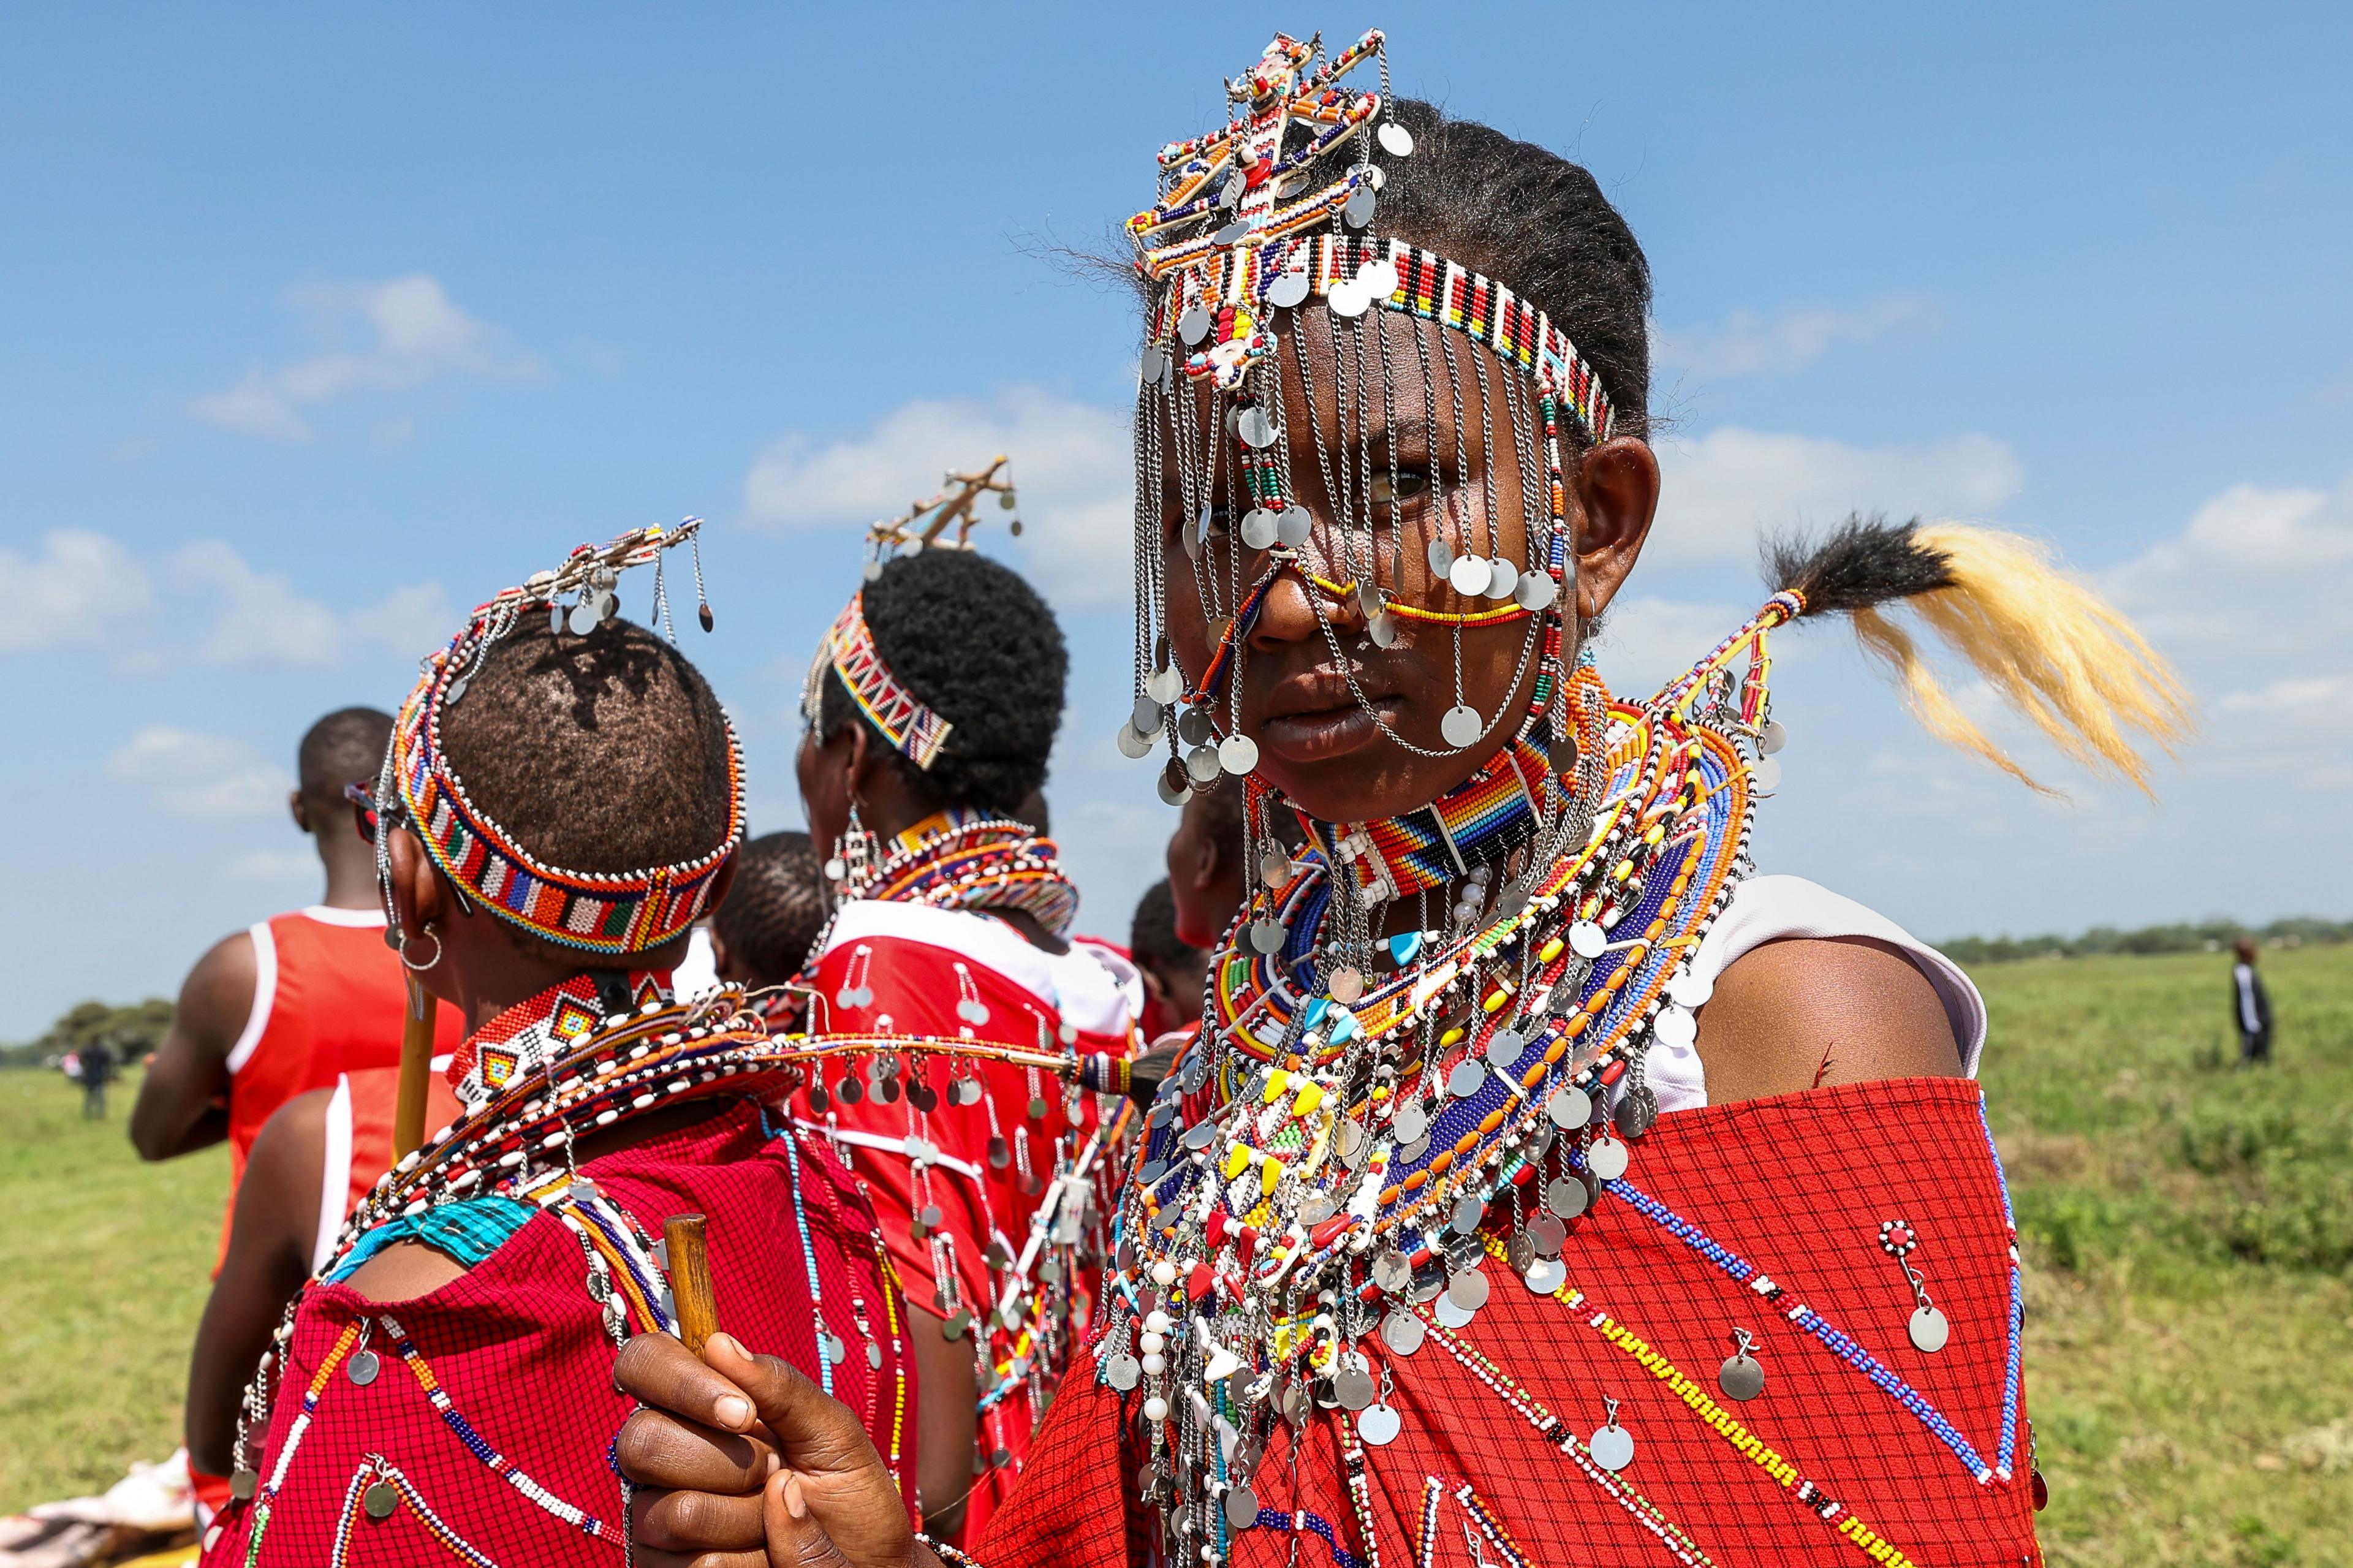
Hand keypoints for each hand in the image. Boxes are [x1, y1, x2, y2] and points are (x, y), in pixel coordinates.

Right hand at [615, 1331, 932, 1567]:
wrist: (865, 1565)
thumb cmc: (848, 1492)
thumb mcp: (832, 1433)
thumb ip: (781, 1388)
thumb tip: (721, 1343)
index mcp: (698, 1404)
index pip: (643, 1363)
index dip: (681, 1383)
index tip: (744, 1414)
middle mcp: (665, 1455)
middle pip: (644, 1441)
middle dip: (731, 1463)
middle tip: (776, 1472)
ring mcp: (656, 1515)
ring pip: (677, 1512)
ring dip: (748, 1519)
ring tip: (775, 1515)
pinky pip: (696, 1565)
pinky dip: (751, 1561)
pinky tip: (765, 1554)